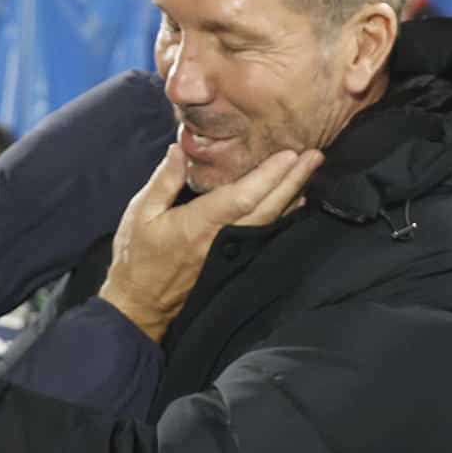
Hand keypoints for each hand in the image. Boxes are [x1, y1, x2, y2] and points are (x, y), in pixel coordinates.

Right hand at [98, 145, 323, 341]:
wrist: (141, 304)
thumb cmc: (137, 258)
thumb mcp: (141, 213)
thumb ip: (164, 180)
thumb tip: (179, 148)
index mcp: (199, 224)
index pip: (243, 196)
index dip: (269, 175)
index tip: (290, 154)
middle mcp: (223, 239)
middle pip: (267, 207)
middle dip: (292, 180)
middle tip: (314, 155)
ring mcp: (232, 253)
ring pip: (270, 221)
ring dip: (292, 195)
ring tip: (310, 171)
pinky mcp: (234, 260)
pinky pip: (264, 233)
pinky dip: (282, 215)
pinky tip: (294, 201)